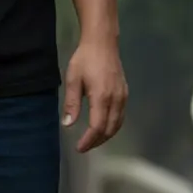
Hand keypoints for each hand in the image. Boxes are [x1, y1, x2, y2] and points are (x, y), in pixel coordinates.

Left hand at [63, 37, 127, 152]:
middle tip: (83, 148)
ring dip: (105, 136)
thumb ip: (71, 104)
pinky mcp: (124, 93)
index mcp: (102, 97)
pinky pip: (121, 116)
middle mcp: (116, 99)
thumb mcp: (72, 81)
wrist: (102, 43)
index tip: (79, 148)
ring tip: (91, 141)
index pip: (98, 127)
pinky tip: (102, 128)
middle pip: (110, 129)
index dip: (89, 140)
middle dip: (97, 141)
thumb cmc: (84, 60)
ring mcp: (123, 96)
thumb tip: (68, 125)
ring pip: (118, 124)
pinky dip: (112, 127)